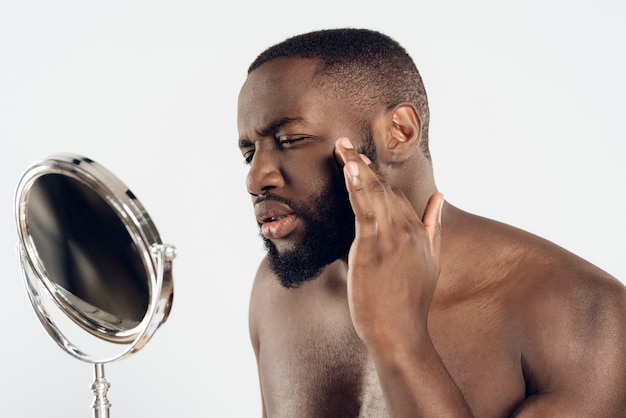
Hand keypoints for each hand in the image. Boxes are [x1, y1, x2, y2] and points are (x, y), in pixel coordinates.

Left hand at [334, 137, 444, 348]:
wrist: (400, 333)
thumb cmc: (408, 303)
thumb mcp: (430, 262)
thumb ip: (434, 226)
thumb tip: (440, 196)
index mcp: (418, 232)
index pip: (396, 196)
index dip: (377, 176)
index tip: (361, 159)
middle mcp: (407, 230)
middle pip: (384, 189)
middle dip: (363, 165)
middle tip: (344, 143)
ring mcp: (391, 237)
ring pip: (374, 193)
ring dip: (356, 167)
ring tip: (342, 146)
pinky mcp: (373, 246)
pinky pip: (364, 209)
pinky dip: (356, 186)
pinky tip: (348, 168)